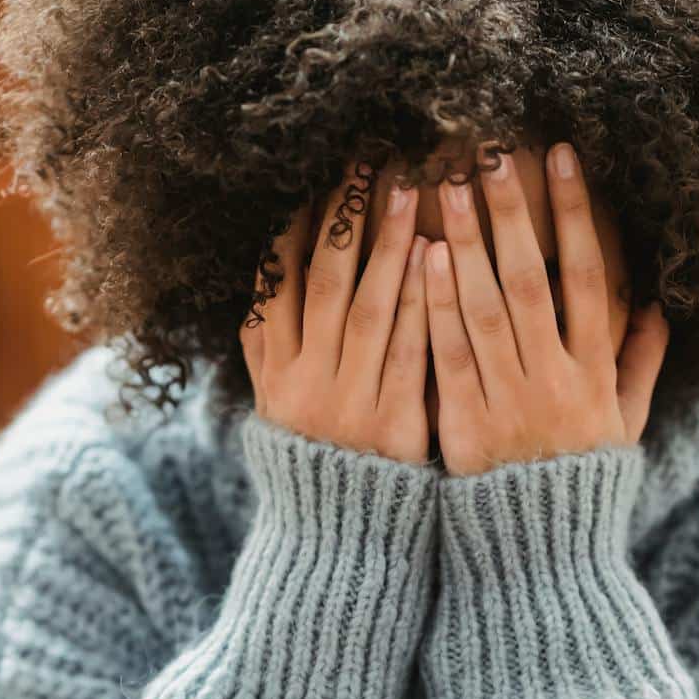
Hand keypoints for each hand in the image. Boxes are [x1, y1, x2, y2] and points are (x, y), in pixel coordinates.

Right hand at [240, 162, 430, 464]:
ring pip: (364, 308)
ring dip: (385, 244)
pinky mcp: (392, 425)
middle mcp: (305, 383)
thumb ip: (269, 345)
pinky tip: (435, 255)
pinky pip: (406, 352)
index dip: (293, 228)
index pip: (276, 285)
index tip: (313, 176)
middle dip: (342, 216)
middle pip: (322, 282)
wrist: (340, 540)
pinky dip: (417, 301)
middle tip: (364, 158)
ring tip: (405, 187)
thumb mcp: (276, 406)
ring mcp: (348, 403)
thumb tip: (264, 272)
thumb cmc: (317, 460)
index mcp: (274, 373)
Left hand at [424, 141, 668, 477]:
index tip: (564, 157)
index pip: (592, 278)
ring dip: (467, 244)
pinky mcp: (465, 426)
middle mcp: (556, 380)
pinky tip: (423, 259)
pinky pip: (449, 356)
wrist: (541, 555)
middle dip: (512, 213)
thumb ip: (641, 364)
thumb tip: (660, 306)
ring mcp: (510, 402)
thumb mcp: (624, 426)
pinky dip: (437, 306)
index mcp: (597, 374)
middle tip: (490, 153)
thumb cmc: (581, 482)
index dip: (578, 215)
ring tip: (446, 188)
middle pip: (533, 281)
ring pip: (486, 310)